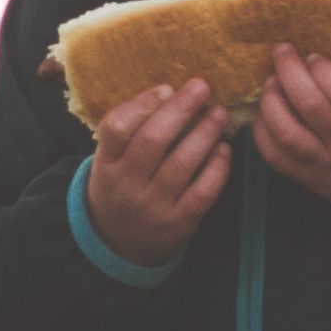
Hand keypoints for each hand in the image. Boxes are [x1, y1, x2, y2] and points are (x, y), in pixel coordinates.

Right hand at [85, 78, 229, 263]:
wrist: (118, 243)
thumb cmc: (121, 186)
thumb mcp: (111, 160)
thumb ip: (130, 129)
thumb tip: (170, 93)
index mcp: (106, 164)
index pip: (116, 129)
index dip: (142, 105)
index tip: (167, 88)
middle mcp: (126, 185)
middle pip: (152, 141)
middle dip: (180, 110)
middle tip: (202, 87)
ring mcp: (152, 207)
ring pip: (181, 164)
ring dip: (204, 134)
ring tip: (219, 114)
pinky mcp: (177, 224)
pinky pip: (201, 192)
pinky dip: (216, 168)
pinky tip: (224, 149)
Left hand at [252, 46, 330, 215]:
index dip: (324, 70)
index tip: (313, 54)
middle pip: (311, 108)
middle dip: (290, 73)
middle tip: (282, 52)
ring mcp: (326, 162)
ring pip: (287, 134)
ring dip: (271, 102)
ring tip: (270, 81)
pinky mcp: (308, 177)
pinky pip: (275, 157)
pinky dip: (262, 132)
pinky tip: (265, 111)